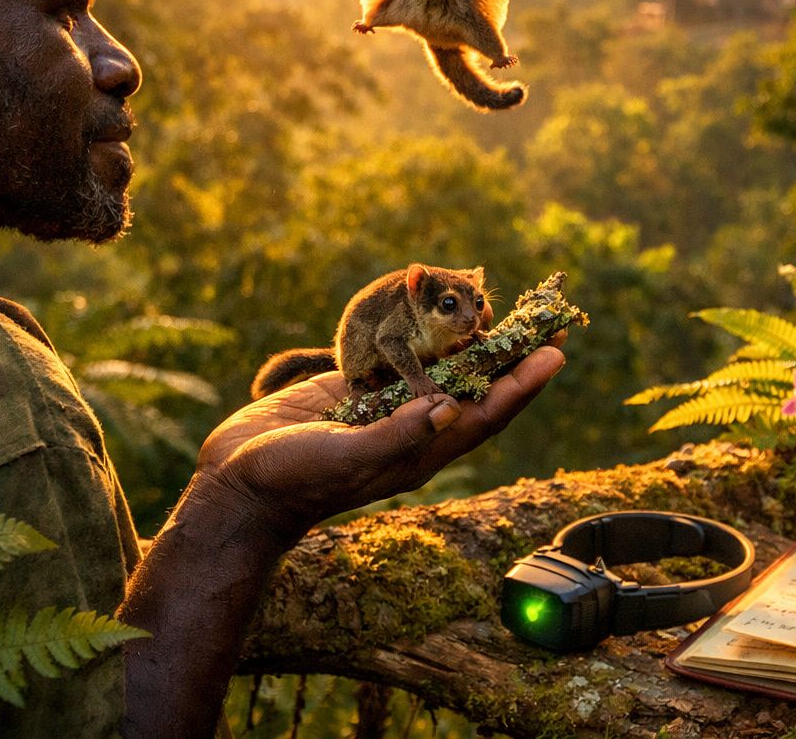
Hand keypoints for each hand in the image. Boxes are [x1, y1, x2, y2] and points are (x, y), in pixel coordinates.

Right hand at [192, 342, 565, 543]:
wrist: (239, 487)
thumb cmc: (294, 481)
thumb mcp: (348, 459)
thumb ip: (397, 435)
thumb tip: (448, 408)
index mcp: (423, 448)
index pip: (488, 411)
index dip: (524, 382)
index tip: (556, 351)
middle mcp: (414, 428)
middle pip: (477, 385)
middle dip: (512, 354)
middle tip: (546, 319)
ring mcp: (386, 409)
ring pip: (442, 368)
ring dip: (473, 340)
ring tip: (502, 308)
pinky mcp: (355, 392)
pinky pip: (401, 360)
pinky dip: (422, 336)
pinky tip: (436, 314)